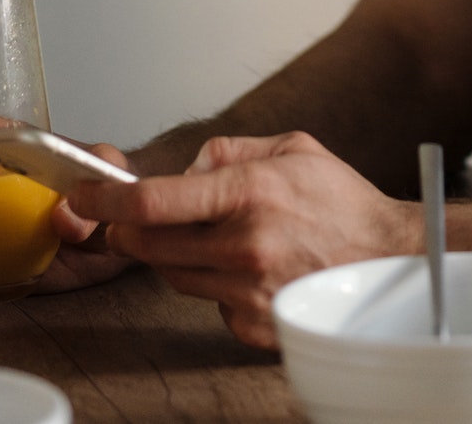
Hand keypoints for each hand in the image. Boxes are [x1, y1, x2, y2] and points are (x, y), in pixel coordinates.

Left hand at [69, 132, 416, 347]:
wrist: (388, 257)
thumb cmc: (343, 203)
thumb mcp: (292, 148)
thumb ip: (229, 151)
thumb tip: (185, 169)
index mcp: (250, 193)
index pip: (153, 202)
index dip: (105, 201)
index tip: (82, 197)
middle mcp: (244, 245)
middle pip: (148, 247)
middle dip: (131, 231)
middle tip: (137, 220)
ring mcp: (247, 289)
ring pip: (173, 276)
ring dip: (176, 257)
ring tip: (217, 237)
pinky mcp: (253, 322)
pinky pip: (207, 302)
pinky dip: (214, 285)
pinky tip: (247, 268)